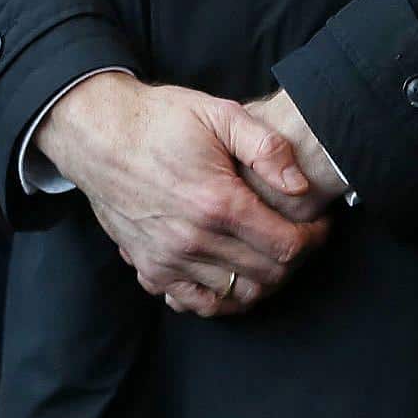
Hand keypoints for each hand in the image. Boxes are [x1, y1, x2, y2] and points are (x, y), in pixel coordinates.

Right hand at [35, 72, 331, 316]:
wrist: (98, 134)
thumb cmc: (161, 120)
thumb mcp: (220, 114)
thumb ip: (267, 148)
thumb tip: (300, 186)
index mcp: (218, 203)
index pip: (287, 245)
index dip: (315, 239)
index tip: (319, 225)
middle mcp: (194, 239)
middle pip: (268, 275)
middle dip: (295, 260)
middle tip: (298, 237)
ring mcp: (169, 259)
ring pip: (237, 296)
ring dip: (262, 281)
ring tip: (268, 254)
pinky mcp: (149, 267)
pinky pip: (194, 303)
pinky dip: (220, 298)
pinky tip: (230, 275)